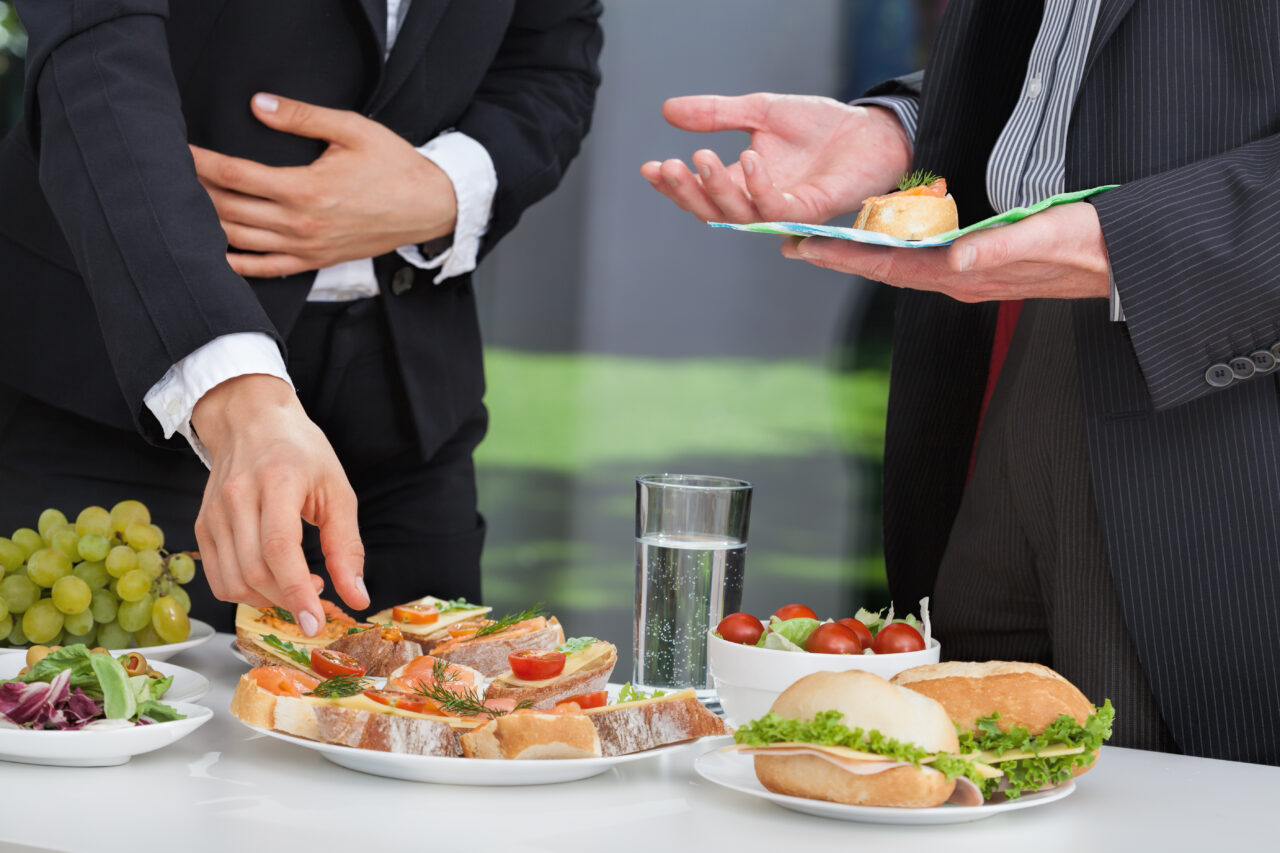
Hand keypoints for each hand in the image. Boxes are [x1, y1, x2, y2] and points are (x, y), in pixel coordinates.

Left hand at [191, 93, 456, 277]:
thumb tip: (258, 105)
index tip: (179, 150)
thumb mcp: (352, 130)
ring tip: (185, 207)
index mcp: (305, 189)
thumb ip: (301, 117)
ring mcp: (307, 247)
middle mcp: (300, 223)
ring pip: (240, 239)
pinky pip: (267, 268)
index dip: (200, 162)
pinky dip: (237, 263)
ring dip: (208, 223)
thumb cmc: (394, 166)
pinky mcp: (316, 260)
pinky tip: (216, 253)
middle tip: (173, 175)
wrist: (429, 207)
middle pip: (228, 208)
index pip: (235, 175)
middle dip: (196, 190)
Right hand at [191, 374, 368, 634]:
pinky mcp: (203, 526)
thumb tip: (357, 596)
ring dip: (269, 599)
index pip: (280, 549)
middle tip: (317, 595)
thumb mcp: (337, 490)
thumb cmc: (301, 452)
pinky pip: (219, 578)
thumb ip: (346, 546)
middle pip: (255, 570)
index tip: (316, 623)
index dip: (297, 591)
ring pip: (233, 581)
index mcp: (277, 482)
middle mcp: (237, 498)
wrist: (251, 421)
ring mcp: (214, 514)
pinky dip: (246, 592)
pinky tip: (271, 579)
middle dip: (289, 598)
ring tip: (297, 584)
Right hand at [641, 93, 910, 224]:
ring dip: (717, 189)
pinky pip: (777, 208)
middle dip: (686, 192)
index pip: (700, 193)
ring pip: (739, 215)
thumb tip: (667, 110)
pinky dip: (759, 186)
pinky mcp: (810, 210)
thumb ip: (716, 114)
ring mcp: (784, 210)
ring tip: (701, 157)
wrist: (869, 129)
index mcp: (743, 184)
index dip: (672, 185)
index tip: (648, 167)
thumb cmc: (819, 126)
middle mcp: (759, 203)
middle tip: (668, 166)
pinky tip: (747, 158)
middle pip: (712, 212)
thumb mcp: (759, 111)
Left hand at [782, 202, 1111, 300]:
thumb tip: (953, 259)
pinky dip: (895, 249)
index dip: (844, 258)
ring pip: (902, 266)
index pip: (891, 267)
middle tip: (792, 244)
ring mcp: (970, 275)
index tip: (804, 249)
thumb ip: (999, 248)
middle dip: (838, 257)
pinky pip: (925, 259)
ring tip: (824, 242)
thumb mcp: (1047, 236)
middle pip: (886, 269)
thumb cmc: (1091, 246)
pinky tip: (882, 240)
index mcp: (966, 276)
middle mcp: (960, 280)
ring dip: (862, 254)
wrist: (1126, 263)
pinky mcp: (982, 265)